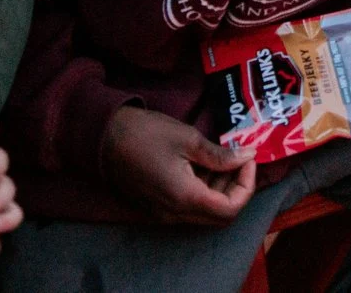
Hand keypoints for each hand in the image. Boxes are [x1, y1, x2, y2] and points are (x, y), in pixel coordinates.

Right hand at [99, 106, 256, 226]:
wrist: (102, 137)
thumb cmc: (146, 133)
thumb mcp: (188, 139)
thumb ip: (220, 154)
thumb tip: (249, 156)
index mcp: (185, 197)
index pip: (230, 208)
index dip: (246, 185)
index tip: (247, 159)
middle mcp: (175, 214)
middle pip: (219, 216)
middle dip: (236, 189)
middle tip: (239, 159)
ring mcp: (163, 213)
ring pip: (204, 213)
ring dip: (220, 190)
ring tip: (222, 158)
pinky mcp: (156, 207)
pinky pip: (188, 208)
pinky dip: (203, 191)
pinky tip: (202, 165)